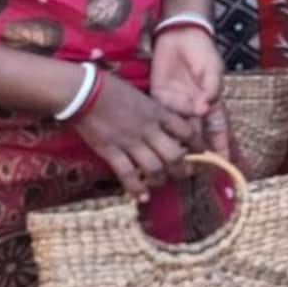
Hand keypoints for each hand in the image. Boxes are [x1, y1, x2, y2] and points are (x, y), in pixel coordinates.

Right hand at [72, 70, 199, 197]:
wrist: (85, 92)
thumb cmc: (113, 89)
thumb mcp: (144, 97)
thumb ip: (156, 112)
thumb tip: (167, 124)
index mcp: (159, 113)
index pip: (187, 131)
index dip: (197, 145)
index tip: (201, 153)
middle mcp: (149, 129)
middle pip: (175, 155)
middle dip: (183, 168)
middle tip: (185, 174)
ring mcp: (131, 142)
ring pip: (155, 168)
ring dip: (161, 180)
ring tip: (162, 183)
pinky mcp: (111, 151)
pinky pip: (128, 174)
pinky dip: (136, 188)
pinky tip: (142, 197)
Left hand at [150, 26, 229, 161]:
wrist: (179, 36)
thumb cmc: (202, 51)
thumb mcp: (211, 68)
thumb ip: (210, 87)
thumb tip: (205, 108)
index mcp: (211, 103)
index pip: (218, 130)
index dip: (221, 148)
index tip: (223, 165)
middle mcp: (193, 110)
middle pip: (195, 138)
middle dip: (195, 157)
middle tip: (191, 176)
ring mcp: (175, 107)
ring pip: (175, 135)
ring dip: (174, 151)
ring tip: (170, 171)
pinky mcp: (158, 101)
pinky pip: (157, 122)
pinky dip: (155, 136)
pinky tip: (151, 149)